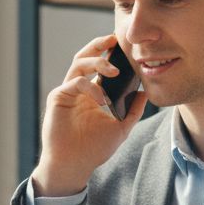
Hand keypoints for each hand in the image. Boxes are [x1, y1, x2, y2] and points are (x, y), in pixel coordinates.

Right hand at [31, 35, 148, 196]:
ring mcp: (67, 92)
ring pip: (78, 64)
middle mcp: (78, 88)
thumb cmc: (94, 149)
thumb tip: (145, 92)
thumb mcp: (121, 128)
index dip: (110, 53)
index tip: (126, 46)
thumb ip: (133, 110)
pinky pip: (74, 83)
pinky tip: (103, 99)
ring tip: (114, 69)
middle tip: (114, 39)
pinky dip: (90, 87)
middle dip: (99, 45)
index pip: (99, 65)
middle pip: (85, 57)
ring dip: (97, 61)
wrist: (74, 165)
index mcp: (92, 92)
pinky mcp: (58, 98)